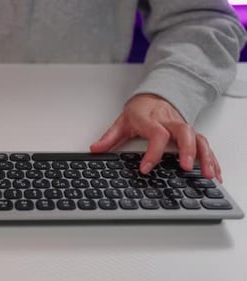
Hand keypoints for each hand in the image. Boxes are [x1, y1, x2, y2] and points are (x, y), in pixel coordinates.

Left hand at [90, 94, 221, 181]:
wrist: (155, 96)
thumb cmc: (140, 110)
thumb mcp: (121, 122)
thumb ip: (109, 137)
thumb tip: (94, 149)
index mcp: (151, 119)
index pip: (156, 134)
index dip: (152, 151)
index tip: (146, 168)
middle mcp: (170, 122)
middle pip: (184, 132)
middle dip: (187, 149)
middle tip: (185, 167)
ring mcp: (183, 127)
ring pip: (199, 138)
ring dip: (205, 156)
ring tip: (209, 175)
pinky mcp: (192, 134)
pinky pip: (205, 144)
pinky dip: (212, 159)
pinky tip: (216, 173)